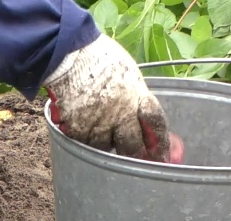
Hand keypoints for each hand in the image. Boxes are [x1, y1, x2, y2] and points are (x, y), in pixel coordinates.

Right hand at [44, 35, 182, 163]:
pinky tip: (82, 124)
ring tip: (98, 127)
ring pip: (105, 147)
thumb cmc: (99, 57)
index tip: (162, 156)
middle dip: (134, 153)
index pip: (155, 124)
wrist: (69, 55)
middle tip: (133, 156)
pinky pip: (85, 142)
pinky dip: (85, 137)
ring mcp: (98, 124)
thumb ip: (136, 95)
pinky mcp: (78, 129)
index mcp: (137, 96)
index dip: (161, 143)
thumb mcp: (127, 73)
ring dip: (105, 142)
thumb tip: (141, 114)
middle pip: (132, 146)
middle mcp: (120, 114)